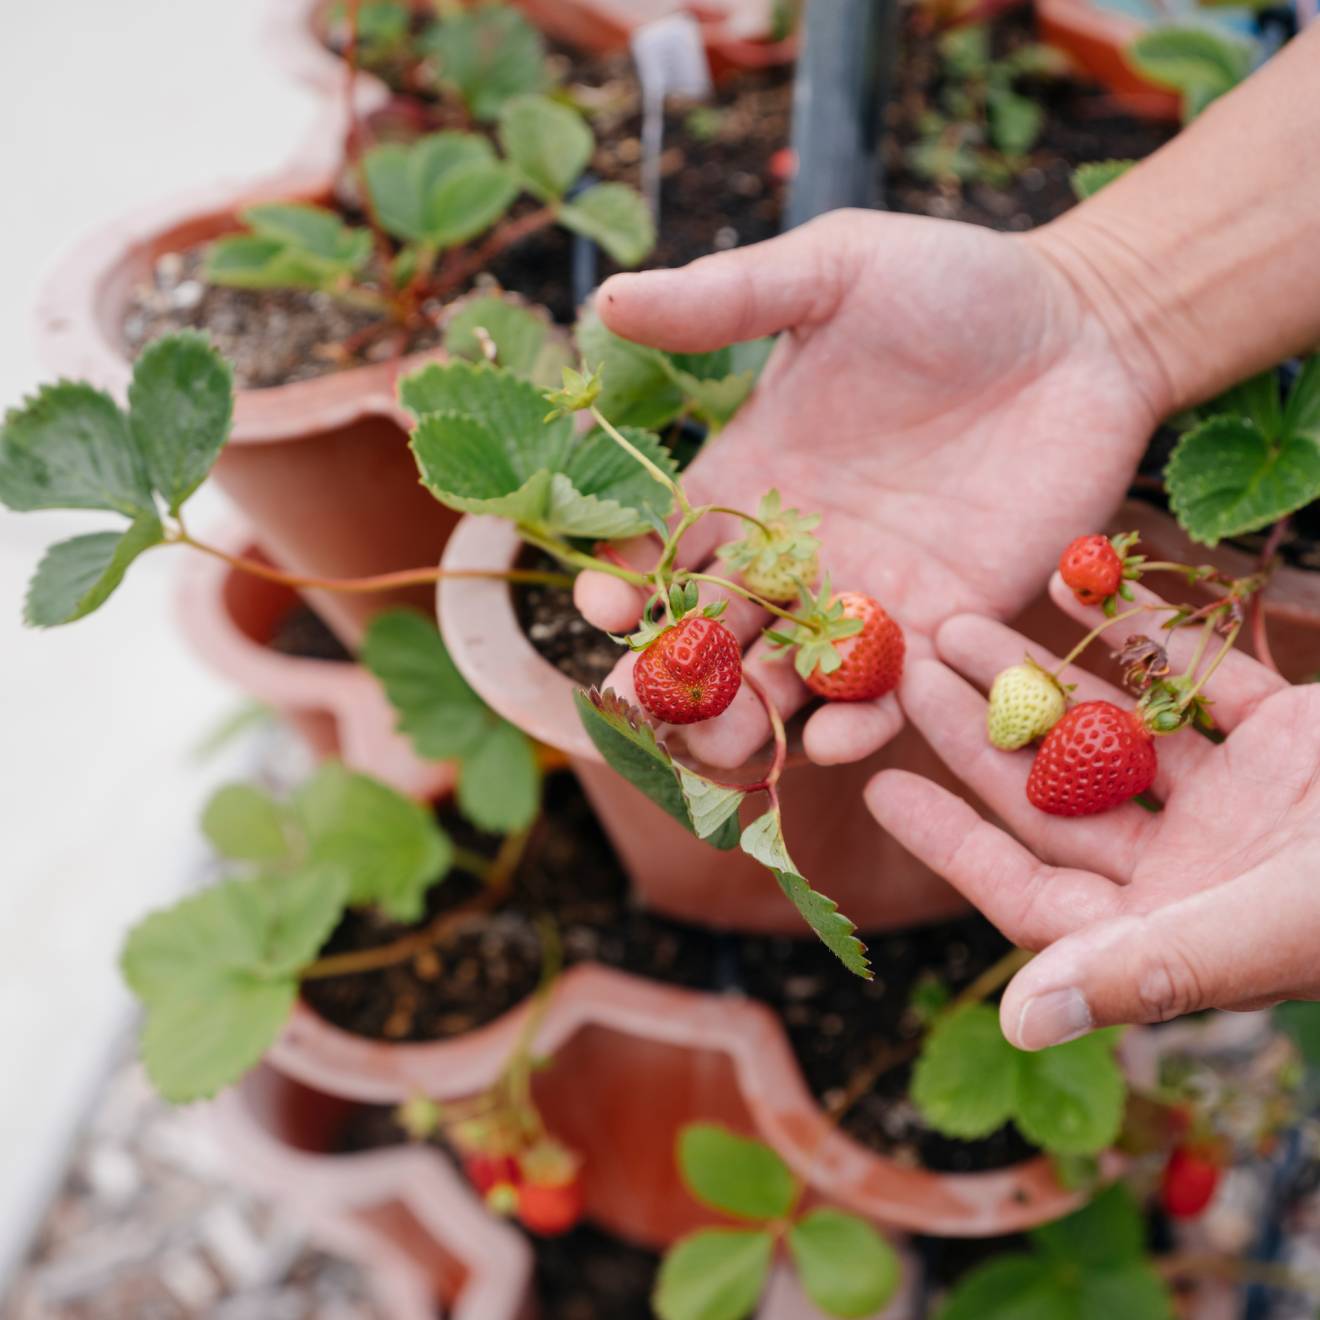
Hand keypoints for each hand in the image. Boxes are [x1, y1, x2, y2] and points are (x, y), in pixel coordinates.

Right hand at [576, 208, 1164, 769]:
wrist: (1084, 332)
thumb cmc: (954, 285)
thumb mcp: (832, 272)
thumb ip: (725, 299)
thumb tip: (606, 300)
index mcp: (746, 477)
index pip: (662, 549)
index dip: (624, 584)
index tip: (605, 607)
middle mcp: (792, 552)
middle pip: (710, 637)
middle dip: (673, 677)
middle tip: (648, 701)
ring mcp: (864, 598)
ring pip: (783, 686)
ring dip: (747, 722)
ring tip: (724, 741)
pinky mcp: (941, 628)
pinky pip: (886, 698)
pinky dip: (856, 727)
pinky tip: (834, 737)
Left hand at [866, 573, 1318, 1047]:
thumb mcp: (1283, 923)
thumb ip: (1155, 969)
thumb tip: (1016, 1018)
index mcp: (1184, 932)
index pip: (1033, 893)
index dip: (952, 843)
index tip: (872, 786)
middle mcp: (1201, 870)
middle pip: (1057, 797)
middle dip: (978, 735)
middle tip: (900, 673)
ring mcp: (1247, 802)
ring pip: (1114, 733)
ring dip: (1040, 678)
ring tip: (959, 622)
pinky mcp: (1298, 741)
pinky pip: (1203, 680)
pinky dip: (1145, 637)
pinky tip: (1076, 583)